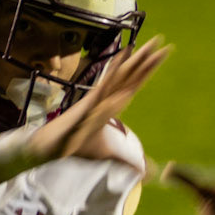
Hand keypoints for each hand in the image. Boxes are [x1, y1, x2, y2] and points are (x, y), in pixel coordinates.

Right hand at [29, 36, 170, 164]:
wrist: (52, 147)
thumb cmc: (76, 146)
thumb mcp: (107, 157)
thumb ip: (126, 162)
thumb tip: (145, 173)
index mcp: (112, 105)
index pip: (135, 85)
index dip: (149, 71)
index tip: (163, 56)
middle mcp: (106, 98)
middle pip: (130, 76)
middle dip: (146, 60)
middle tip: (162, 42)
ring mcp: (96, 99)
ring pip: (119, 77)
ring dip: (133, 62)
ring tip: (147, 45)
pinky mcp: (87, 106)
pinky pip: (104, 90)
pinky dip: (113, 76)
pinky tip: (122, 61)